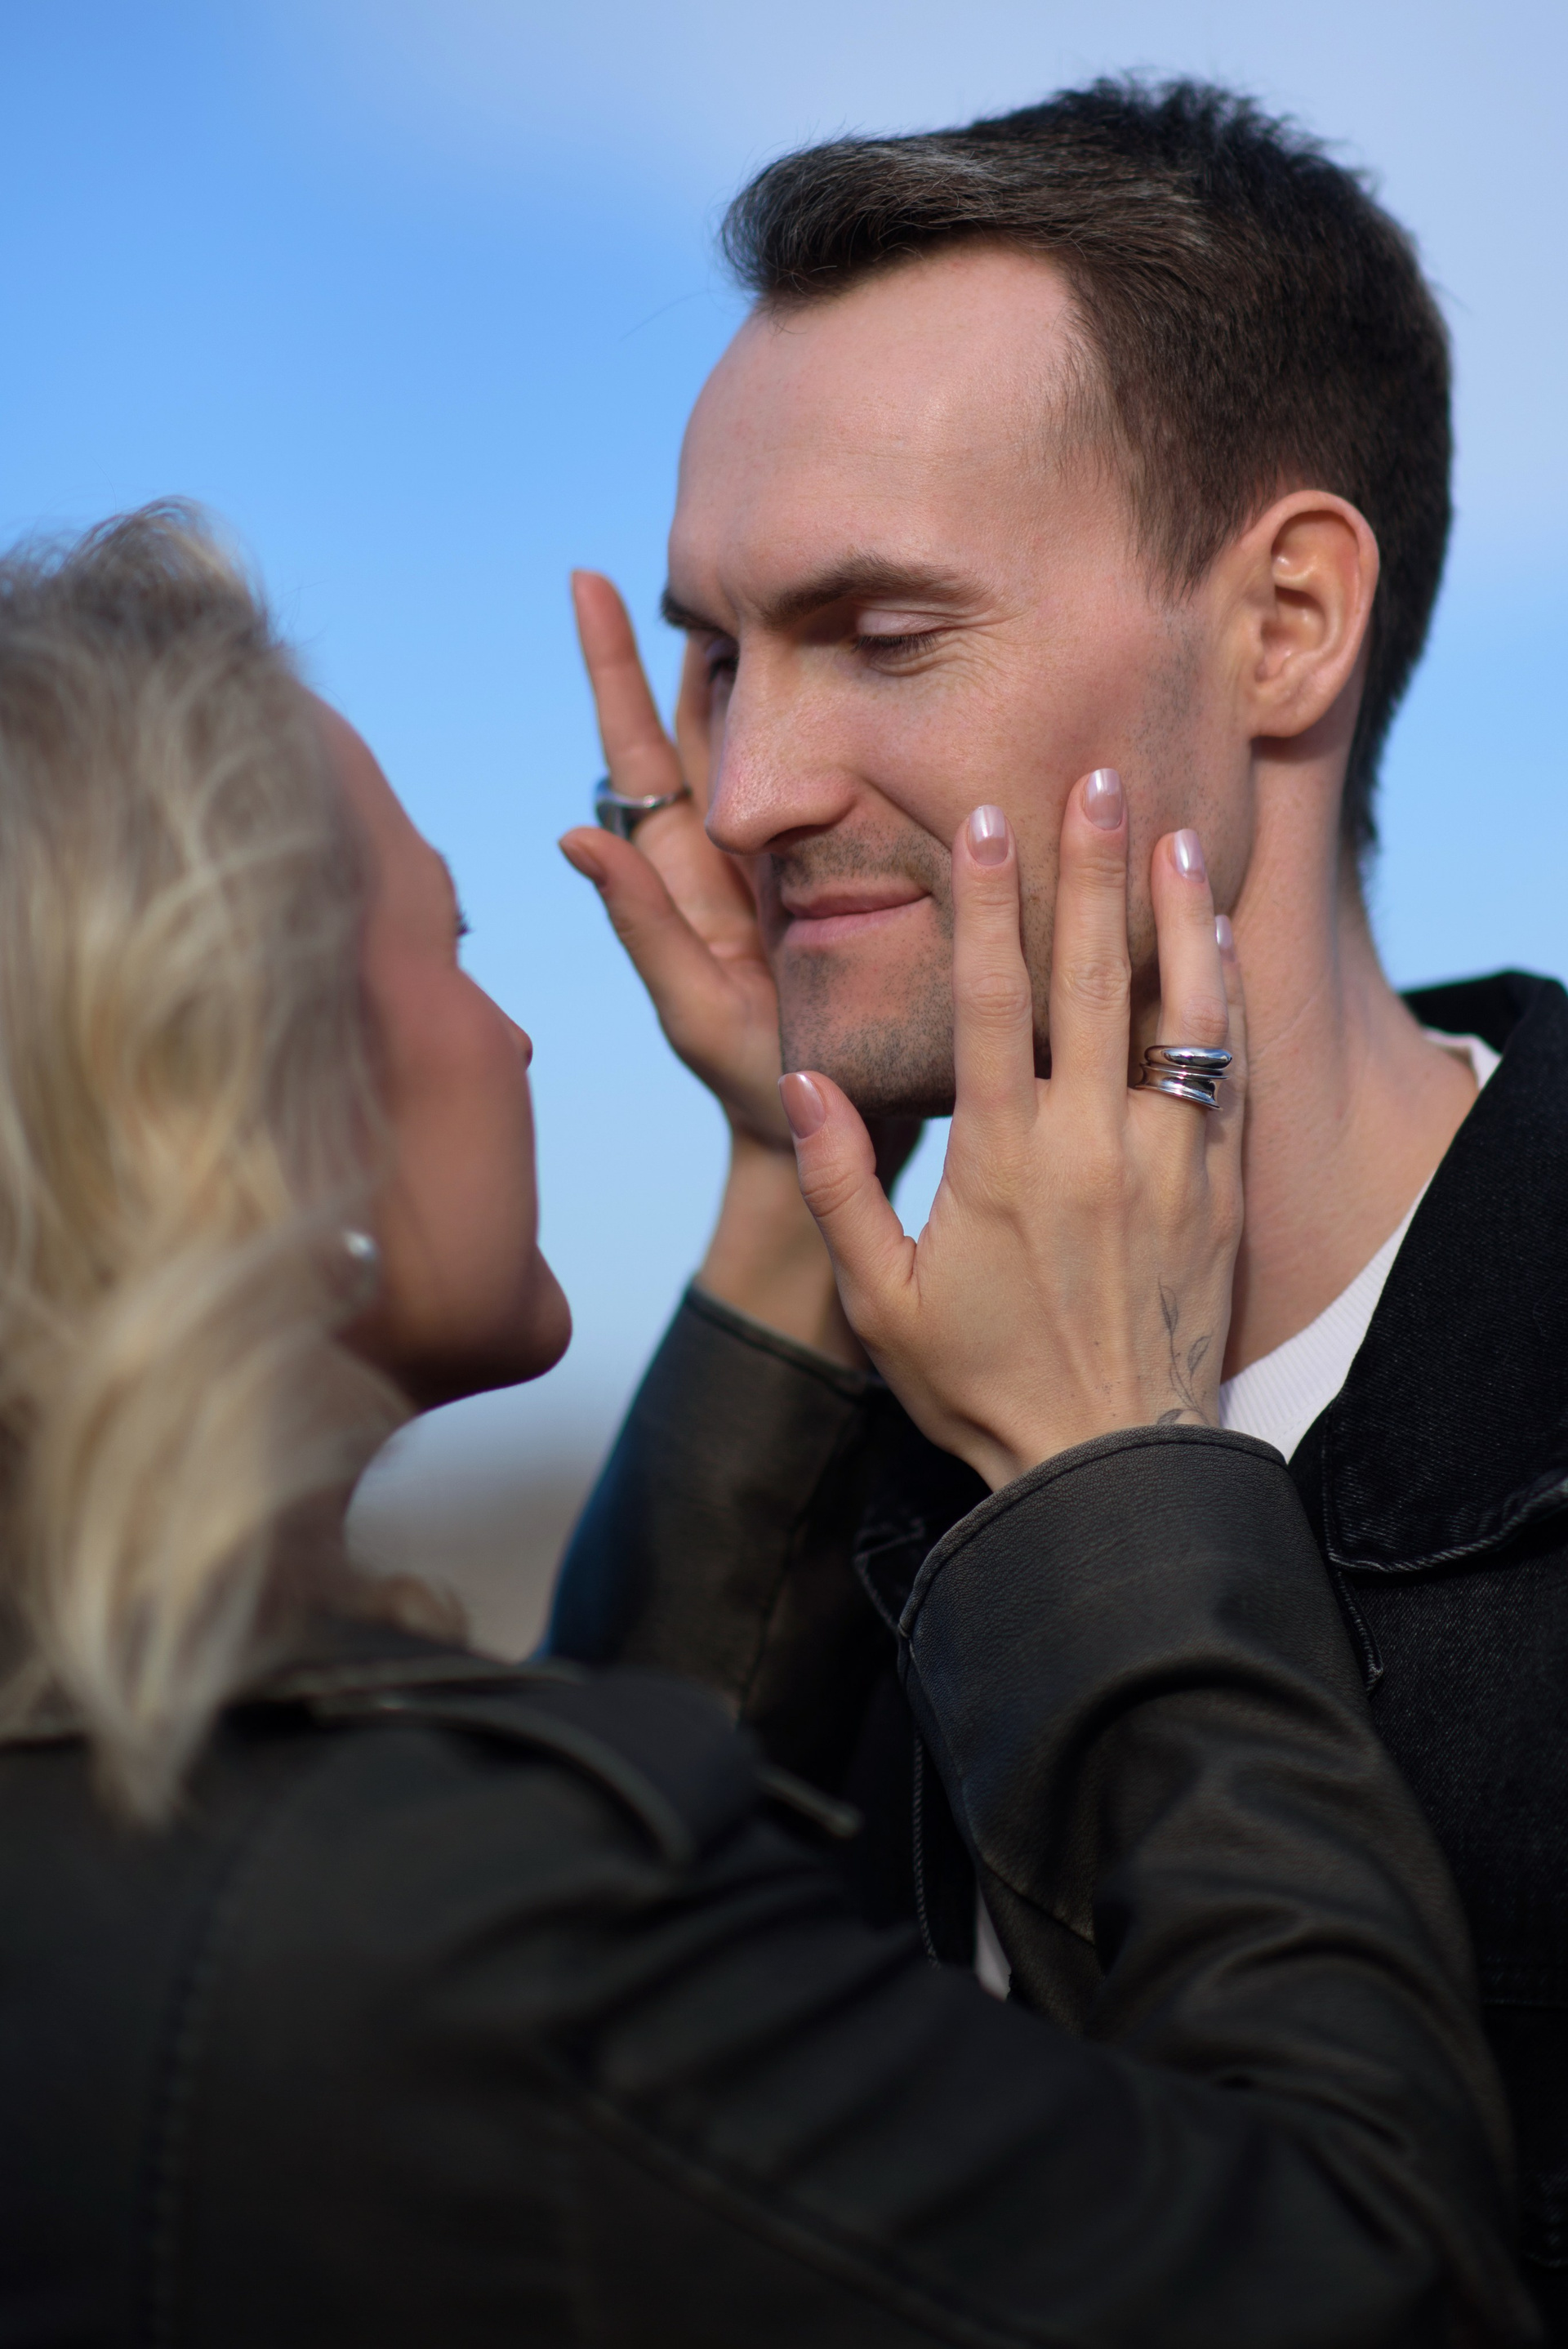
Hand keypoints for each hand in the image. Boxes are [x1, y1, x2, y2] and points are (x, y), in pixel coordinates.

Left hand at [559, 573, 788, 1146]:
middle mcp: (726, 852)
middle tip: (696, 545)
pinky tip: (842, 664)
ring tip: (757, 580)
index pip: (637, 754)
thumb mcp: (693, 1008)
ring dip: (756, 663)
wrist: (840, 1133)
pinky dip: (823, 718)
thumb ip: (641, 925)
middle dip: (687, 639)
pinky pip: (830, 777)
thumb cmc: (757, 1085)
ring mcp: (783, 856)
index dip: (612, 671)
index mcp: (681, 875)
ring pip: (761, 739)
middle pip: (697, 724)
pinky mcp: (844, 868)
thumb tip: (571, 834)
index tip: (585, 581)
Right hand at [779, 775, 1246, 1490]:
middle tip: (1098, 776)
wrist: (1109, 1465)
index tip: (989, 819)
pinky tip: (1215, 943)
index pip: (990, 999)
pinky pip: (1225, 1076)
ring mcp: (1166, 1165)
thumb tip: (805, 1080)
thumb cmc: (980, 1386)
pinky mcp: (1217, 1192)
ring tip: (1173, 831)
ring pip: (1176, 1013)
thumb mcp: (881, 1300)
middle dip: (1091, 868)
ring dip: (1172, 915)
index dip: (988, 901)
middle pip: (1092, 977)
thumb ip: (839, 1186)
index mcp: (1001, 1159)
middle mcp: (1090, 1145)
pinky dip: (1219, 1000)